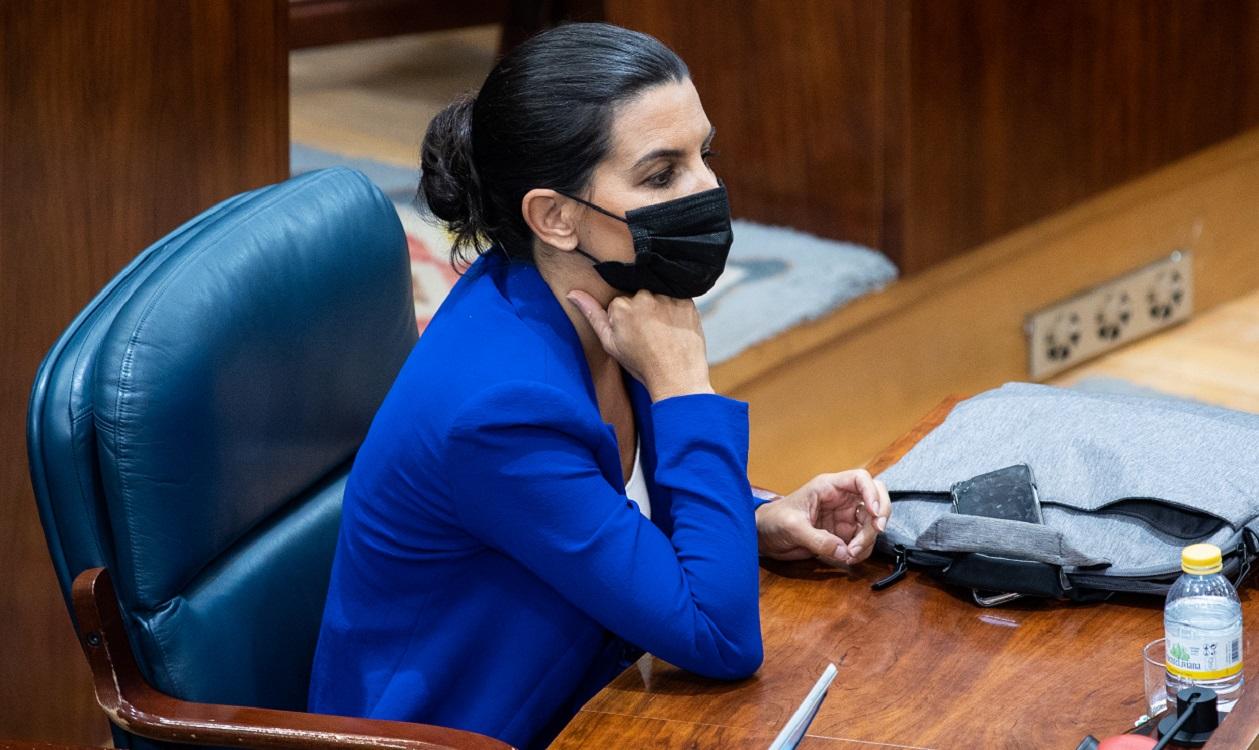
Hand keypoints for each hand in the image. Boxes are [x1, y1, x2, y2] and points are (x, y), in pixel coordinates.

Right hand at [566, 289, 712, 400]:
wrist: (676, 378)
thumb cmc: (642, 364)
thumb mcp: (610, 343)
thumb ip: (593, 315)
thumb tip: (573, 293)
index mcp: (621, 306)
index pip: (620, 303)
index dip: (627, 320)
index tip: (635, 335)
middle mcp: (643, 296)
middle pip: (639, 295)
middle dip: (643, 310)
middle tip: (651, 334)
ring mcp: (667, 298)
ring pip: (658, 295)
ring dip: (661, 308)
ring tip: (665, 331)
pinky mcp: (687, 302)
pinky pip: (678, 297)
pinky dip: (677, 310)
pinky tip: (676, 327)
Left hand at [755, 470, 890, 565]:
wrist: (765, 536)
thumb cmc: (774, 520)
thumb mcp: (792, 527)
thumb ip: (818, 539)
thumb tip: (844, 551)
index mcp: (828, 487)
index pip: (860, 479)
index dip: (872, 492)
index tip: (874, 513)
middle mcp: (840, 500)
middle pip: (875, 499)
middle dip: (879, 516)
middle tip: (876, 532)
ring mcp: (844, 518)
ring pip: (871, 524)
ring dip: (868, 540)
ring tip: (850, 554)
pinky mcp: (842, 535)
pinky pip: (862, 541)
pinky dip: (861, 550)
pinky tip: (848, 557)